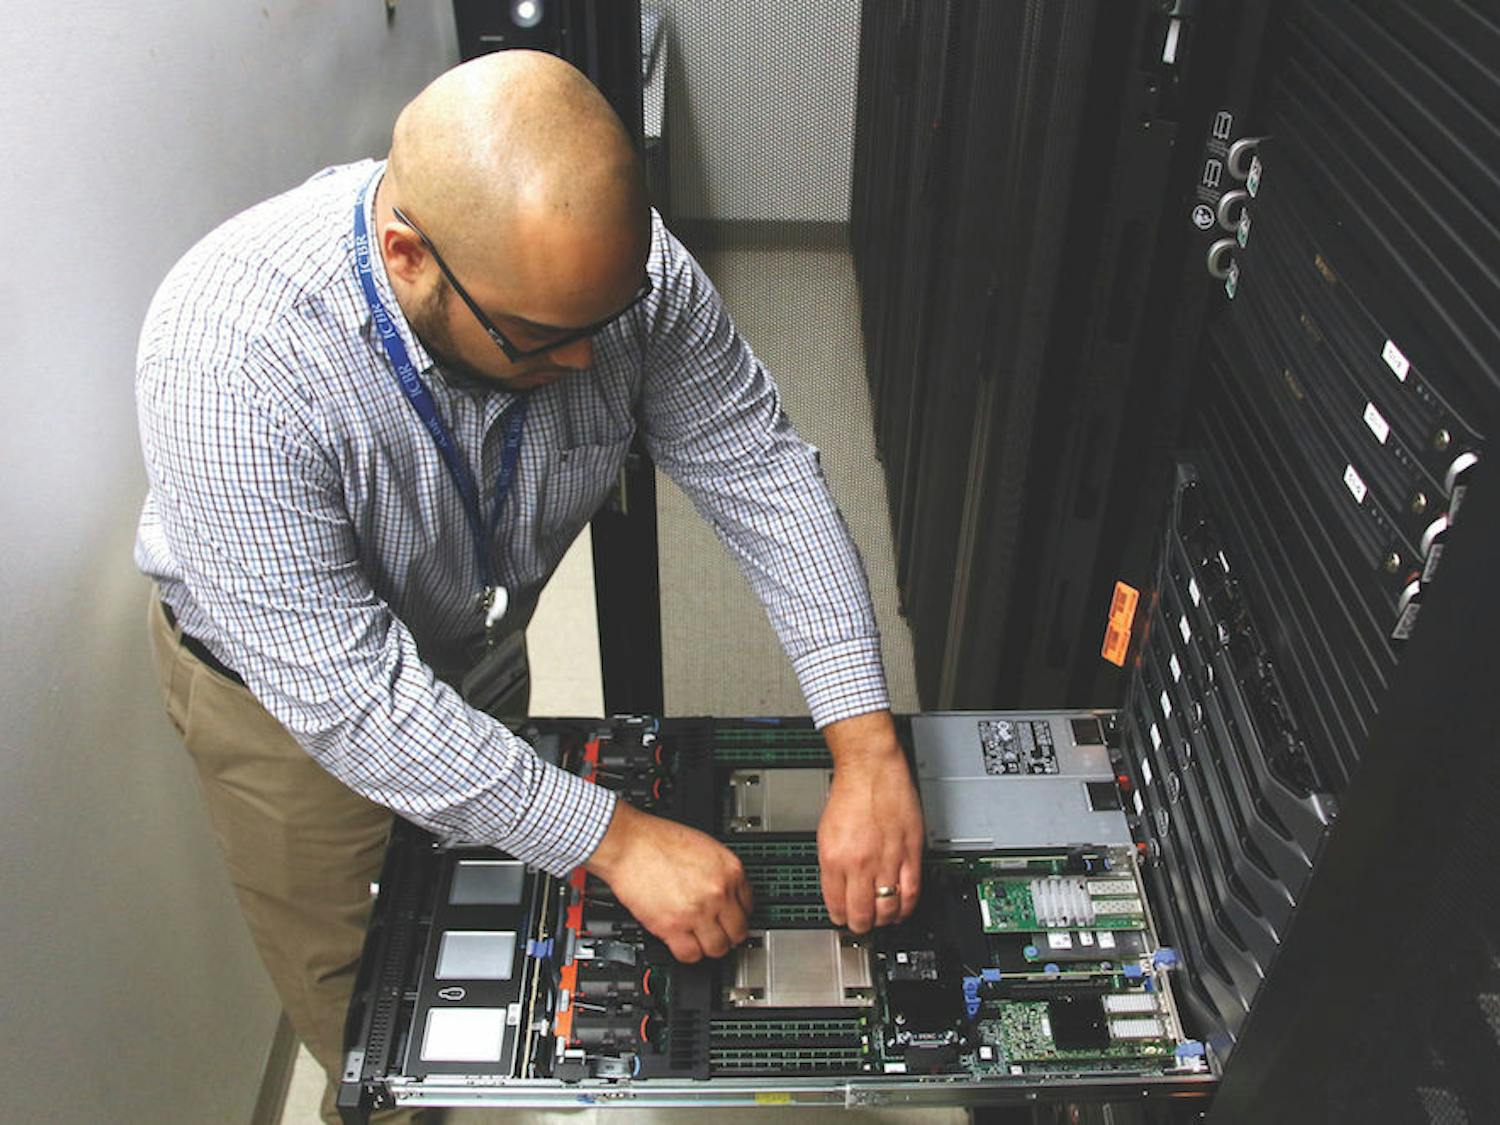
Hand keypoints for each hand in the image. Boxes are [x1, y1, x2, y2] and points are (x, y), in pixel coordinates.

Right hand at [585, 800, 752, 961]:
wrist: (628, 844)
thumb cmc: (658, 840)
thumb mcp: (705, 848)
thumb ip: (720, 873)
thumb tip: (726, 892)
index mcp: (730, 869)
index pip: (748, 906)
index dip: (738, 915)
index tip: (732, 919)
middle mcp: (718, 892)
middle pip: (738, 931)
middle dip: (728, 935)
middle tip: (719, 935)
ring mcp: (697, 911)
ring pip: (717, 948)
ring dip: (709, 947)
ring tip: (701, 941)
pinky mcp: (672, 926)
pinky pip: (690, 954)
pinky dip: (688, 953)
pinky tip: (683, 944)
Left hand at [816, 710, 924, 932]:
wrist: (870, 767)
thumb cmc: (848, 793)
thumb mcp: (825, 834)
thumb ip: (832, 866)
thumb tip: (837, 891)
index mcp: (835, 859)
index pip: (837, 906)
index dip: (840, 918)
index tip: (843, 919)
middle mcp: (861, 862)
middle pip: (864, 914)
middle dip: (861, 925)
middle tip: (863, 924)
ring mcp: (888, 858)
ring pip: (890, 908)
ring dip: (885, 919)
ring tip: (882, 917)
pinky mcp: (911, 851)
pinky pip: (912, 890)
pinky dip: (907, 905)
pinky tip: (903, 907)